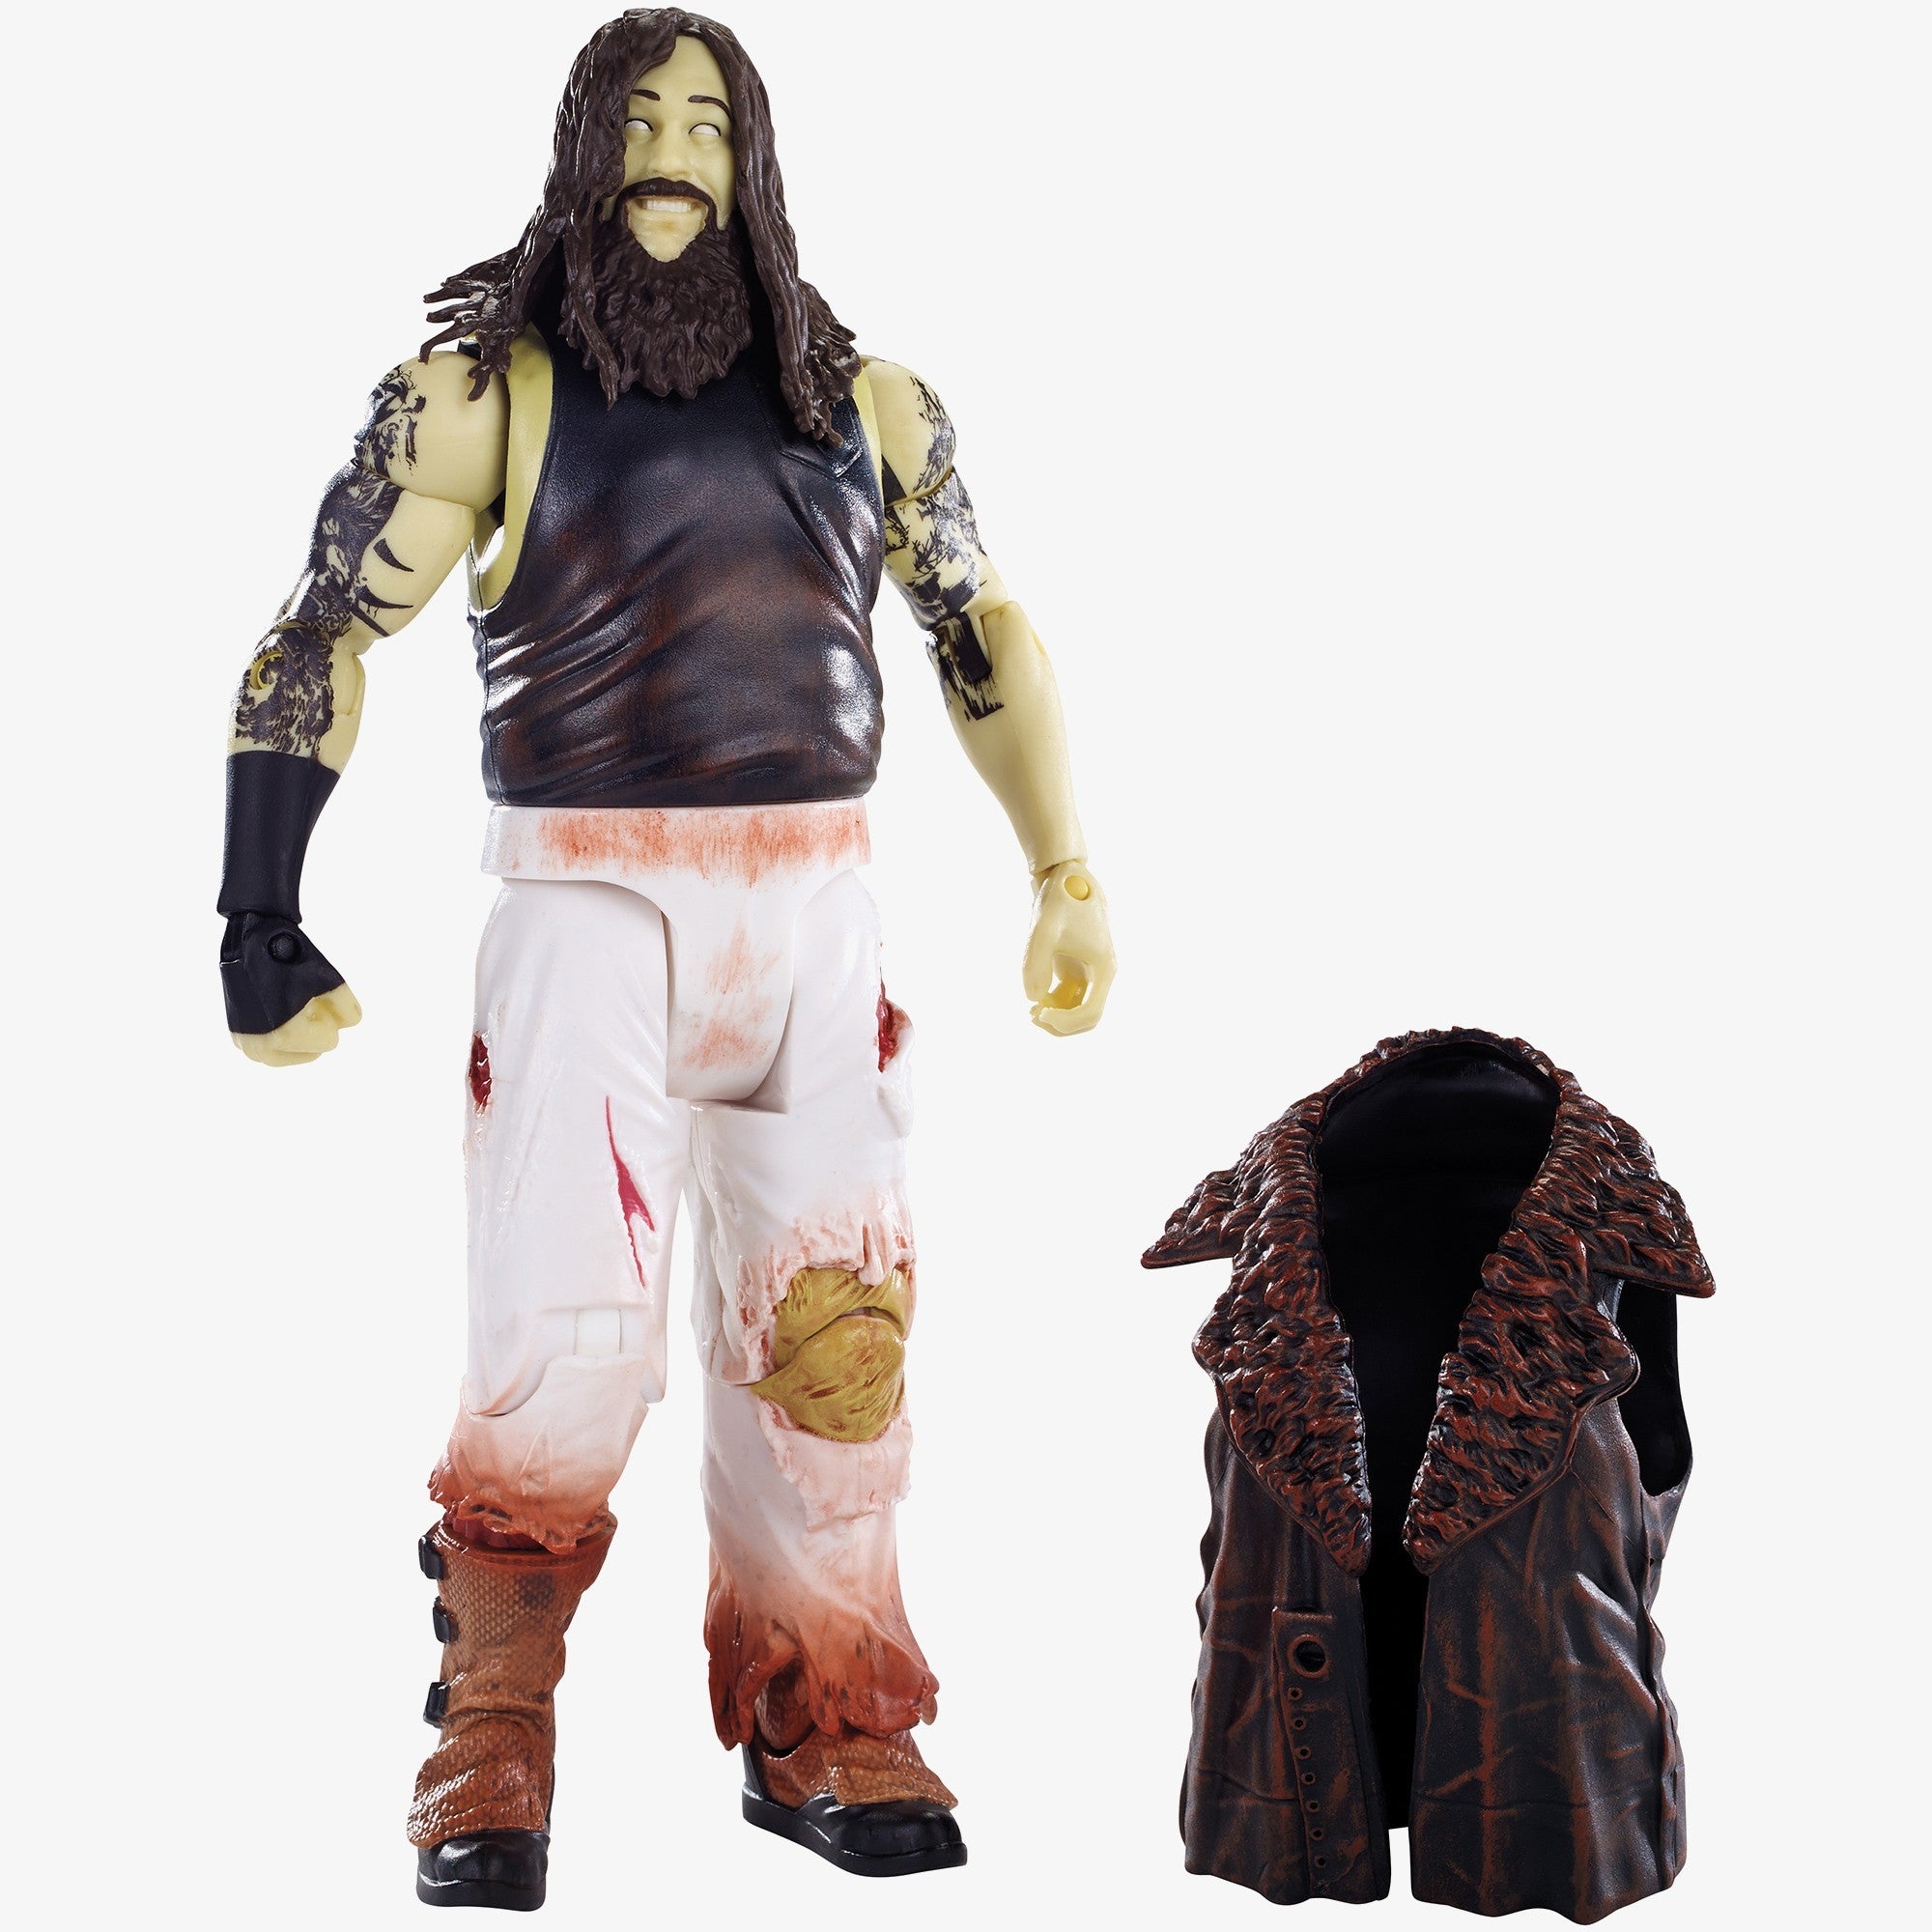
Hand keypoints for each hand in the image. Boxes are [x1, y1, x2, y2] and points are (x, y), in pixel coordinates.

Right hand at [221, 912, 361, 1064]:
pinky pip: (267, 1051)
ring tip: (298, 1012)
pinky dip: (279, 1041)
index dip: (329, 1019)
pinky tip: (284, 1019)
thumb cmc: (290, 959)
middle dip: (314, 1031)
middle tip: (307, 1004)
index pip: (328, 1042)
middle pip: (310, 1051)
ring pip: (287, 1056)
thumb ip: (347, 1009)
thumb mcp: (330, 980)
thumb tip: (348, 1024)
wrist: (250, 939)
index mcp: (284, 1035)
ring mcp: (246, 1042)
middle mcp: (261, 1045)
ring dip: (298, 1040)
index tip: (317, 998)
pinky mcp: (236, 1035)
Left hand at [1022, 861, 1114, 1036]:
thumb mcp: (1042, 928)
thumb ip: (1034, 963)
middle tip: (1033, 1016)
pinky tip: (1034, 995)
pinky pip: (1067, 997)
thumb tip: (1032, 998)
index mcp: (1103, 968)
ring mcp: (1088, 971)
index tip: (1039, 1013)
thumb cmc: (1058, 900)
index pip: (1090, 1012)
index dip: (1065, 1022)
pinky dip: (1051, 1002)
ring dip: (1056, 1015)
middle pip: (1088, 1017)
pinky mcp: (1075, 966)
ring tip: (1031, 1009)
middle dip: (1062, 1025)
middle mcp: (1100, 974)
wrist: (1066, 876)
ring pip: (1077, 1009)